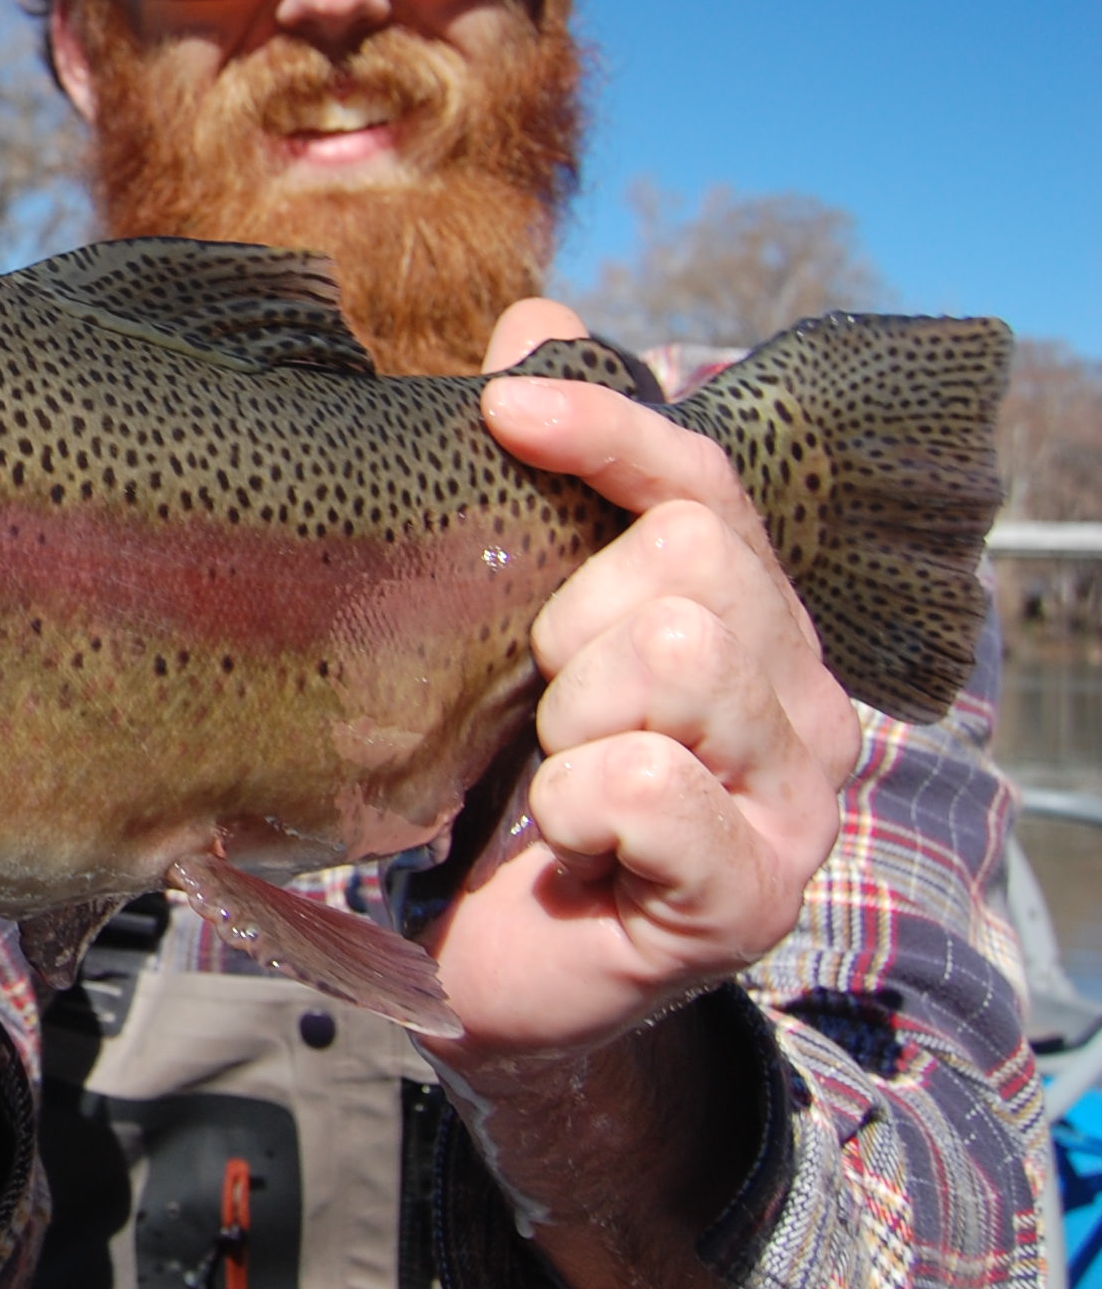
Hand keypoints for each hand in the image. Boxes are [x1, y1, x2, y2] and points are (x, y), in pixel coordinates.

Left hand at [429, 299, 858, 1054]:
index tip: (498, 407)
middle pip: (680, 568)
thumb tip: (538, 317)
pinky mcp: (749, 892)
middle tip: (541, 709)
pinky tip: (573, 846)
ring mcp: (788, 794)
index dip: (606, 432)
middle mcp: (794, 694)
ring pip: (671, 659)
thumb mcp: (508, 625)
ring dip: (571, 718)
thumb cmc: (504, 786)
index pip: (699, 483)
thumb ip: (539, 485)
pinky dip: (579, 808)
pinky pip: (647, 786)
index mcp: (740, 615)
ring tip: (556, 777)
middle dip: (569, 626)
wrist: (495, 970)